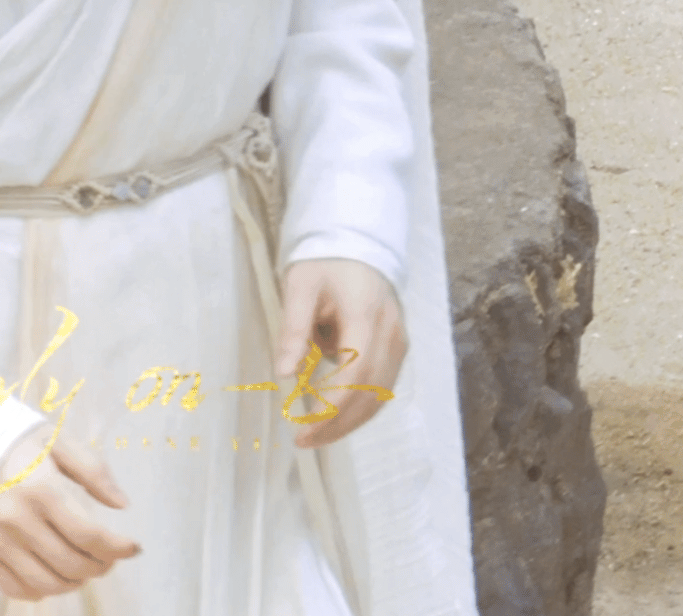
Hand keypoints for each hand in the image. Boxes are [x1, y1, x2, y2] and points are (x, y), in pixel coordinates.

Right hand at [0, 430, 140, 600]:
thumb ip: (93, 470)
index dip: (118, 547)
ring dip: (76, 581)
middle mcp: (17, 520)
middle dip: (102, 565)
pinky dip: (43, 590)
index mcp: (40, 488)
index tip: (134, 547)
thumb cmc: (13, 440)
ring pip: (49, 583)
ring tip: (87, 566)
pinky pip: (17, 589)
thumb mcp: (56, 441)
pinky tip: (55, 574)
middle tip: (111, 556)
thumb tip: (122, 504)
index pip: (90, 534)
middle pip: (72, 563)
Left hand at [275, 258, 406, 448]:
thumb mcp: (299, 286)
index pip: (355, 374)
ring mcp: (399, 340)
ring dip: (350, 421)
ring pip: (381, 395)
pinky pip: (383, 386)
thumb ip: (294, 328)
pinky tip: (336, 415)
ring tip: (316, 434)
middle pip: (371, 392)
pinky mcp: (398, 346)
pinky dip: (361, 406)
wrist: (357, 242)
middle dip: (338, 423)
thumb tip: (283, 373)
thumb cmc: (324, 262)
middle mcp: (390, 332)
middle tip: (304, 440)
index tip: (303, 428)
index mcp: (366, 314)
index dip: (331, 407)